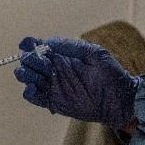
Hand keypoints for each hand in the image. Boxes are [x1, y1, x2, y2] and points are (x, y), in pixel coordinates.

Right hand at [14, 36, 141, 129]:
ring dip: (25, 74)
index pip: (40, 48)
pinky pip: (35, 97)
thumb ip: (71, 46)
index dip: (30, 44)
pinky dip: (29, 92)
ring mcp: (53, 86)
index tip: (26, 44)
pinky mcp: (53, 102)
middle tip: (36, 61)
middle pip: (30, 62)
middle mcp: (54, 70)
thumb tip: (48, 42)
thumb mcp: (94, 53)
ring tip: (29, 74)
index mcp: (62, 56)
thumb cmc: (111, 74)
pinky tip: (32, 88)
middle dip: (28, 60)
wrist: (120, 100)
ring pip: (29, 78)